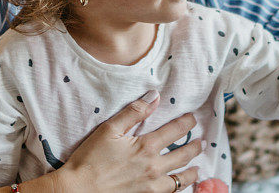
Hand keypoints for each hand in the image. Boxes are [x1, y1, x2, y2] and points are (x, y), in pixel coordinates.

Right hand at [55, 91, 201, 192]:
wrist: (76, 191)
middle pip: (183, 155)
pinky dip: (178, 189)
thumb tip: (154, 95)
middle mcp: (153, 167)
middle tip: (202, 142)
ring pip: (180, 179)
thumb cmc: (89, 159)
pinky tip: (179, 186)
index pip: (175, 130)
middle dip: (195, 147)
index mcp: (146, 147)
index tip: (193, 118)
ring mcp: (151, 187)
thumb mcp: (109, 129)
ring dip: (191, 172)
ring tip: (197, 167)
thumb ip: (134, 111)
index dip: (187, 123)